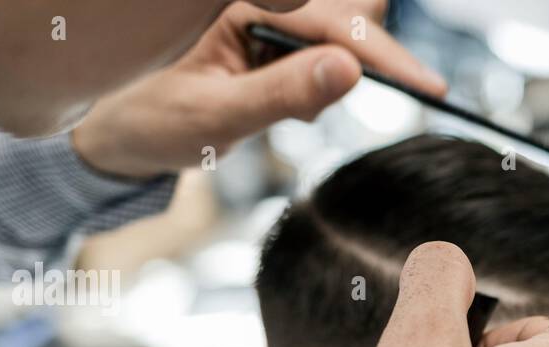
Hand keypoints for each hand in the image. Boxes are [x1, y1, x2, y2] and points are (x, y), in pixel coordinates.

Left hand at [72, 0, 444, 178]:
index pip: (330, 20)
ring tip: (270, 101)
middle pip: (346, 9)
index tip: (430, 87)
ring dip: (331, 68)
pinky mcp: (271, 25)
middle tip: (303, 105)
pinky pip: (321, 42)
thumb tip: (351, 71)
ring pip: (340, 24)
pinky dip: (316, 74)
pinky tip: (271, 93)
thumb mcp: (217, 117)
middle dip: (352, 56)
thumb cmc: (153, 120)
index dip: (383, 56)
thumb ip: (284, 94)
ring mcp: (265, 6)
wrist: (118, 131)